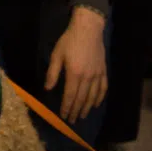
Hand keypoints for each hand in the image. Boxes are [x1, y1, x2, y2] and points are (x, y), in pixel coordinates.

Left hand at [45, 6, 107, 123]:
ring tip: (83, 115)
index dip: (67, 107)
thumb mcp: (56, 55)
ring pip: (93, 96)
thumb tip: (48, 88)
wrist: (88, 30)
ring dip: (88, 107)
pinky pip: (103, 88)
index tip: (64, 116)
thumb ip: (52, 73)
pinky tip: (97, 103)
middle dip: (76, 111)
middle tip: (73, 120)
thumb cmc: (69, 41)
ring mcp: (97, 75)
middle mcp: (87, 77)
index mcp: (74, 74)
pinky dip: (100, 97)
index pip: (70, 96)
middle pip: (82, 99)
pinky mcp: (103, 71)